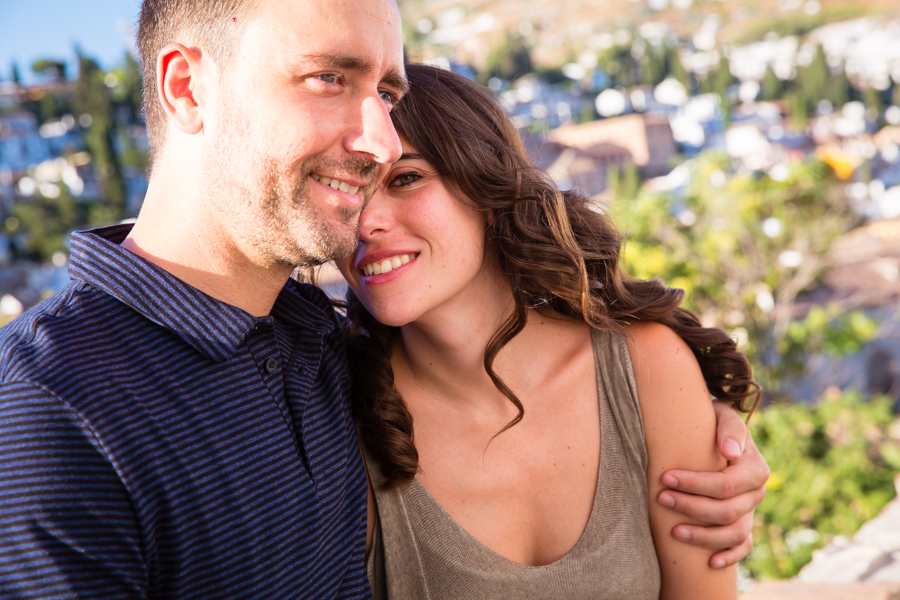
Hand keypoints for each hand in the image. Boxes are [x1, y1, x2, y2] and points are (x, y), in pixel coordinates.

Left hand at [657, 401, 769, 567]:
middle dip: (691, 507)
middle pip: (726, 511)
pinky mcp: (744, 523)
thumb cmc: (712, 421)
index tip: (665, 477)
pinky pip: (743, 547)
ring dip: (703, 536)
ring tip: (674, 531)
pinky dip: (729, 556)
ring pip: (733, 533)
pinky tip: (709, 563)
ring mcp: (751, 511)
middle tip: (661, 498)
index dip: (694, 484)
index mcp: (755, 468)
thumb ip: (729, 428)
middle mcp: (756, 493)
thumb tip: (729, 452)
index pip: (725, 484)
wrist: (714, 432)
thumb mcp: (721, 415)